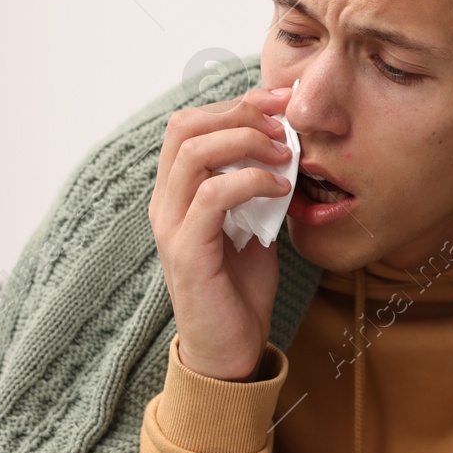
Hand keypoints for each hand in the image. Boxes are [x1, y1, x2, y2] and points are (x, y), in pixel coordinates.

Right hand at [147, 83, 295, 380]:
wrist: (229, 352)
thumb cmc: (240, 291)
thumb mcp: (253, 226)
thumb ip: (257, 189)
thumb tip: (287, 147)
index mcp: (176, 193)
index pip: (191, 124)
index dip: (237, 104)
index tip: (282, 100)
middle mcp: (164, 203)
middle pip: (184, 126)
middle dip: (240, 112)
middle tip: (284, 121)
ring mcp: (171, 226)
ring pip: (193, 152)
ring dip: (246, 142)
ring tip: (285, 152)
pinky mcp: (187, 251)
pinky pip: (213, 196)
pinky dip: (251, 181)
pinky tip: (281, 188)